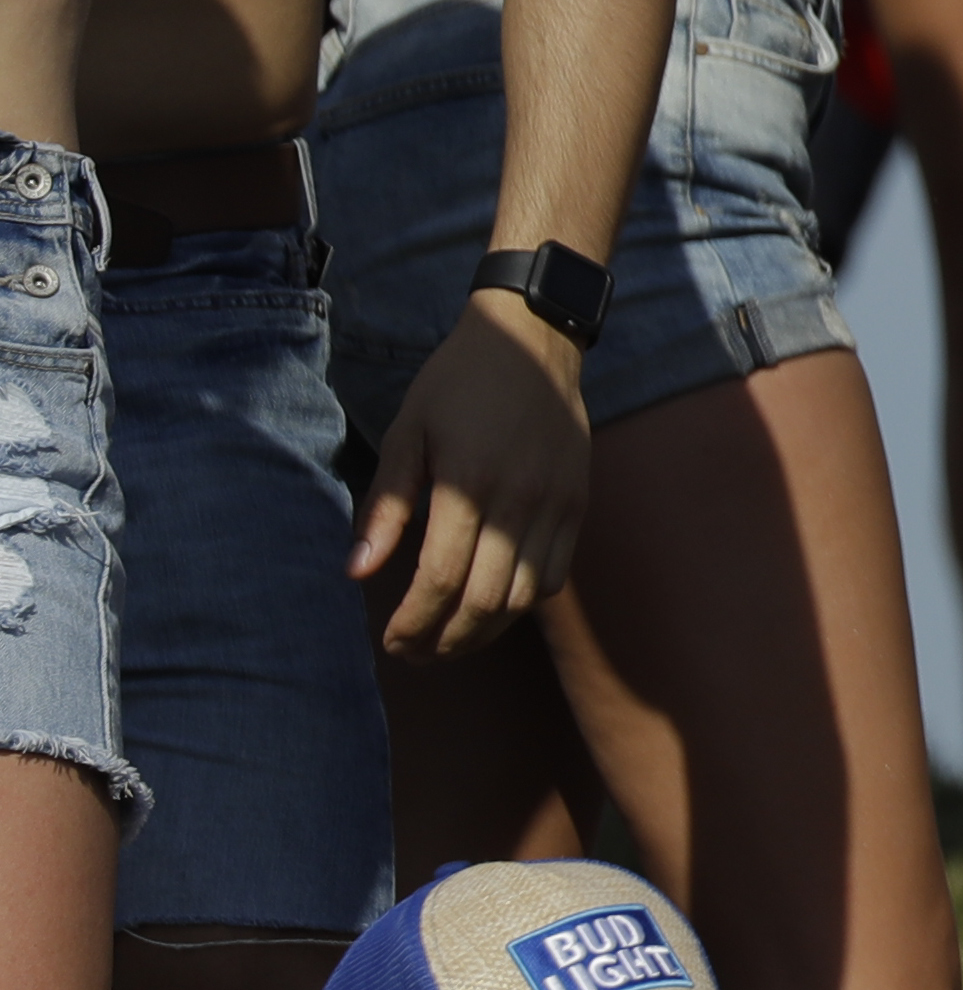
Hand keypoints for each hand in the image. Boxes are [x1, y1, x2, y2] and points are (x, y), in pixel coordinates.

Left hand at [349, 296, 586, 654]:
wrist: (535, 338)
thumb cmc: (457, 383)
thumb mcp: (407, 432)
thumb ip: (385, 506)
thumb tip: (357, 571)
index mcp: (470, 481)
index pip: (442, 579)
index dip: (414, 622)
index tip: (391, 641)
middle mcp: (520, 498)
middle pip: (486, 602)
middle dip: (445, 640)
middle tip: (414, 651)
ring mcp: (557, 502)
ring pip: (524, 597)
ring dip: (483, 630)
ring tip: (448, 639)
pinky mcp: (577, 501)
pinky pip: (554, 574)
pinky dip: (521, 601)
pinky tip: (490, 601)